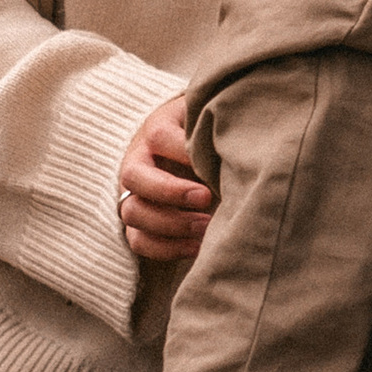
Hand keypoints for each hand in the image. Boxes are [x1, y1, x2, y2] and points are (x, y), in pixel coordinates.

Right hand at [117, 97, 211, 267]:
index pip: (158, 137)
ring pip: (132, 212)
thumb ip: (217, 132)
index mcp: (156, 128)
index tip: (216, 161)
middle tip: (206, 197)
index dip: (184, 151)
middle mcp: (137, 162)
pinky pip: (139, 241)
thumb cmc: (207, 134)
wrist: (189, 149)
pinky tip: (197, 247)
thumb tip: (239, 148)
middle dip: (171, 191)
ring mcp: (132, 194)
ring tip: (206, 227)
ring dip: (170, 223)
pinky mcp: (138, 222)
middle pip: (134, 177)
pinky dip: (166, 248)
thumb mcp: (211, 123)